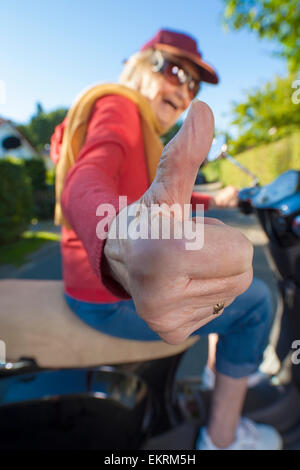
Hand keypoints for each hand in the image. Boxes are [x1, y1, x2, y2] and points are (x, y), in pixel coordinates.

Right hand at [104, 100, 252, 343]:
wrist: (116, 256)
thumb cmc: (146, 219)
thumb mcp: (167, 188)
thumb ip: (188, 154)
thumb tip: (205, 109)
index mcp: (163, 256)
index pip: (242, 254)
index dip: (221, 236)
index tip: (190, 233)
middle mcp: (160, 297)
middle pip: (242, 275)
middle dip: (223, 256)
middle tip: (188, 249)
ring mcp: (163, 320)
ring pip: (232, 292)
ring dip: (216, 274)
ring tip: (183, 265)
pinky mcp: (169, 333)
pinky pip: (217, 311)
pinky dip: (206, 294)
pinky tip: (179, 284)